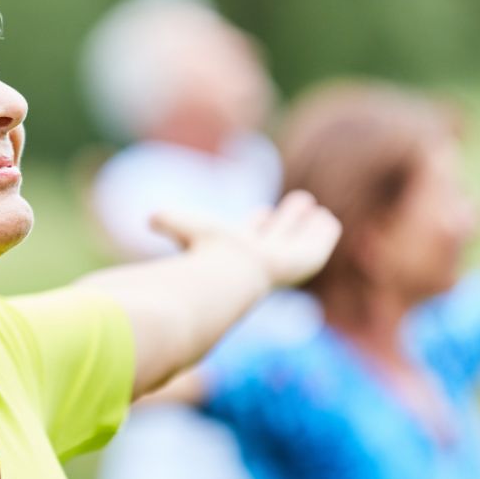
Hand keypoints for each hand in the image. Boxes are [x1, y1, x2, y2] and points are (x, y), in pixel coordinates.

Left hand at [150, 190, 340, 288]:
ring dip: (305, 226)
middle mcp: (260, 257)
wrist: (226, 276)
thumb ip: (169, 221)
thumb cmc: (204, 255)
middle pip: (276, 236)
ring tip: (319, 212)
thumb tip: (149, 217)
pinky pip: (317, 247)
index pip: (249, 237)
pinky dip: (323, 235)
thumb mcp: (184, 227)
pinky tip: (330, 222)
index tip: (262, 213)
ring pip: (297, 242)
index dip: (256, 225)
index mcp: (235, 251)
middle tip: (299, 202)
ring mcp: (282, 262)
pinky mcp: (302, 263)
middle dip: (286, 221)